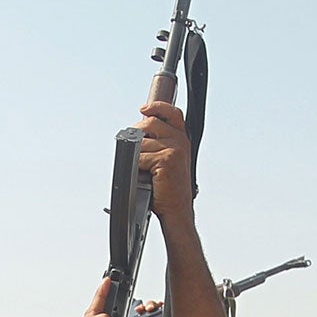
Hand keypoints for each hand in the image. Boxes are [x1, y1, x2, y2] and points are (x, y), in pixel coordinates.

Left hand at [136, 102, 194, 221]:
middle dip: (136, 133)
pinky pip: (140, 157)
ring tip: (143, 170)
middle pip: (150, 123)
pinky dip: (137, 167)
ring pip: (141, 143)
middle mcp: (181, 141)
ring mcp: (175, 150)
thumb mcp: (169, 161)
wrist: (176, 209)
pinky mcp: (166, 160)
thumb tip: (137, 133)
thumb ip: (160, 143)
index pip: (172, 113)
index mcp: (182, 139)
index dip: (157, 107)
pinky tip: (145, 176)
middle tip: (134, 149)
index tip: (143, 109)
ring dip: (136, 156)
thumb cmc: (169, 188)